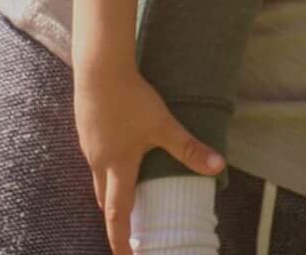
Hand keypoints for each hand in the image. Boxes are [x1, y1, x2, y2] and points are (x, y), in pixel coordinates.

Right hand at [76, 66, 223, 254]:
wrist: (98, 68)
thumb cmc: (129, 99)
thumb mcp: (163, 125)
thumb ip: (189, 148)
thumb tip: (218, 166)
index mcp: (117, 168)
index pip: (117, 215)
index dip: (120, 240)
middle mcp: (98, 162)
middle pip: (104, 200)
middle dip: (116, 219)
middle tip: (130, 232)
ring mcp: (89, 146)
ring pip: (97, 179)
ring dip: (110, 192)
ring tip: (128, 196)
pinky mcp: (86, 130)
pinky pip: (96, 158)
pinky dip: (107, 168)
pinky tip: (119, 154)